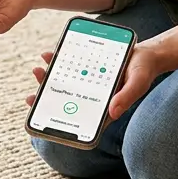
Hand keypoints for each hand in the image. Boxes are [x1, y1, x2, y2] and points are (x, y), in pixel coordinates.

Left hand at [24, 42, 168, 120]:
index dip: (61, 124)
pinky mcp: (87, 70)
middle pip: (66, 102)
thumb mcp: (137, 84)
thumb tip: (112, 112)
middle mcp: (93, 98)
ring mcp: (88, 84)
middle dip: (48, 100)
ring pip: (65, 84)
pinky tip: (49, 54)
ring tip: (38, 69)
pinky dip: (58, 61)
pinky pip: (69, 68)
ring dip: (49, 79)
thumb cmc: (143, 72)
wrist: (146, 54)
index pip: (80, 121)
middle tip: (31, 97)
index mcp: (104, 108)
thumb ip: (126, 97)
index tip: (45, 121)